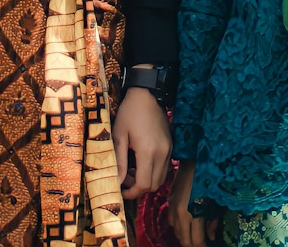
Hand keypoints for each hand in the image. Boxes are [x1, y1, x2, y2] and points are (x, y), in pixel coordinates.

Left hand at [113, 85, 171, 199]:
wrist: (147, 94)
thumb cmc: (129, 113)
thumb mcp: (119, 135)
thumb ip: (119, 160)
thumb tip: (116, 181)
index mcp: (148, 151)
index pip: (144, 184)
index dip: (132, 192)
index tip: (121, 191)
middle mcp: (162, 154)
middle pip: (154, 185)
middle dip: (139, 188)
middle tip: (125, 180)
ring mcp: (169, 150)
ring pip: (161, 178)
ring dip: (147, 181)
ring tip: (132, 171)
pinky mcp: (170, 146)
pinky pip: (164, 168)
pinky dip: (153, 172)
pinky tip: (141, 162)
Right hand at [167, 161, 219, 245]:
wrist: (196, 159)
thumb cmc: (211, 180)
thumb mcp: (216, 203)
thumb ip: (213, 222)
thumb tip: (211, 237)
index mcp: (193, 214)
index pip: (195, 242)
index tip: (208, 246)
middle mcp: (180, 214)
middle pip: (184, 240)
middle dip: (193, 244)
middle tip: (202, 242)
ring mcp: (172, 207)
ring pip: (176, 232)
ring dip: (185, 236)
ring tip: (195, 234)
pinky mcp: (169, 201)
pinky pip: (171, 221)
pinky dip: (178, 226)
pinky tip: (186, 222)